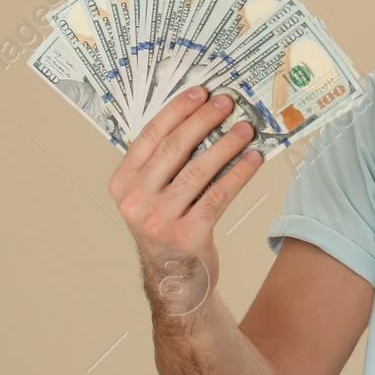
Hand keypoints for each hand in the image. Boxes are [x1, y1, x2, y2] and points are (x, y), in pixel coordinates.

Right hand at [108, 85, 263, 315]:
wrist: (173, 282)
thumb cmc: (165, 232)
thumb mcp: (149, 196)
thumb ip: (162, 164)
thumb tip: (200, 119)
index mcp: (121, 184)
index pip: (148, 136)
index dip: (177, 110)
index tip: (200, 92)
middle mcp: (135, 201)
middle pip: (174, 149)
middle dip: (204, 120)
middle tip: (227, 103)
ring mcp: (159, 220)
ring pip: (198, 170)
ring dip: (226, 144)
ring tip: (246, 128)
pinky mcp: (188, 234)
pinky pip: (218, 195)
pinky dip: (238, 174)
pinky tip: (253, 160)